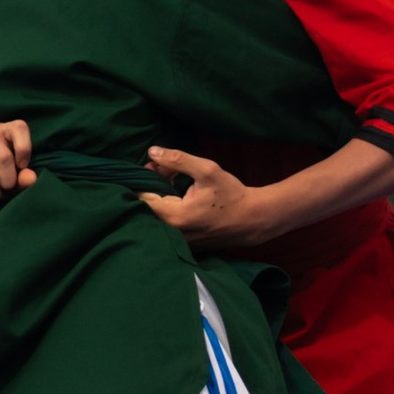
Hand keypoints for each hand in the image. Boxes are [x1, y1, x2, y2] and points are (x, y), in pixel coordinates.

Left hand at [139, 148, 270, 243]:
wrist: (252, 219)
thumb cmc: (231, 194)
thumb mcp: (206, 170)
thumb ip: (177, 160)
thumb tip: (152, 152)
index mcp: (175, 216)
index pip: (141, 198)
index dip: (144, 179)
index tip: (155, 166)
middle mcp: (172, 232)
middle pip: (146, 206)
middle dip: (152, 185)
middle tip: (165, 169)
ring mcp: (178, 240)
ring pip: (156, 214)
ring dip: (160, 195)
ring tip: (173, 178)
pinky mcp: (184, 242)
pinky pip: (166, 222)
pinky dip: (168, 207)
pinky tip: (180, 195)